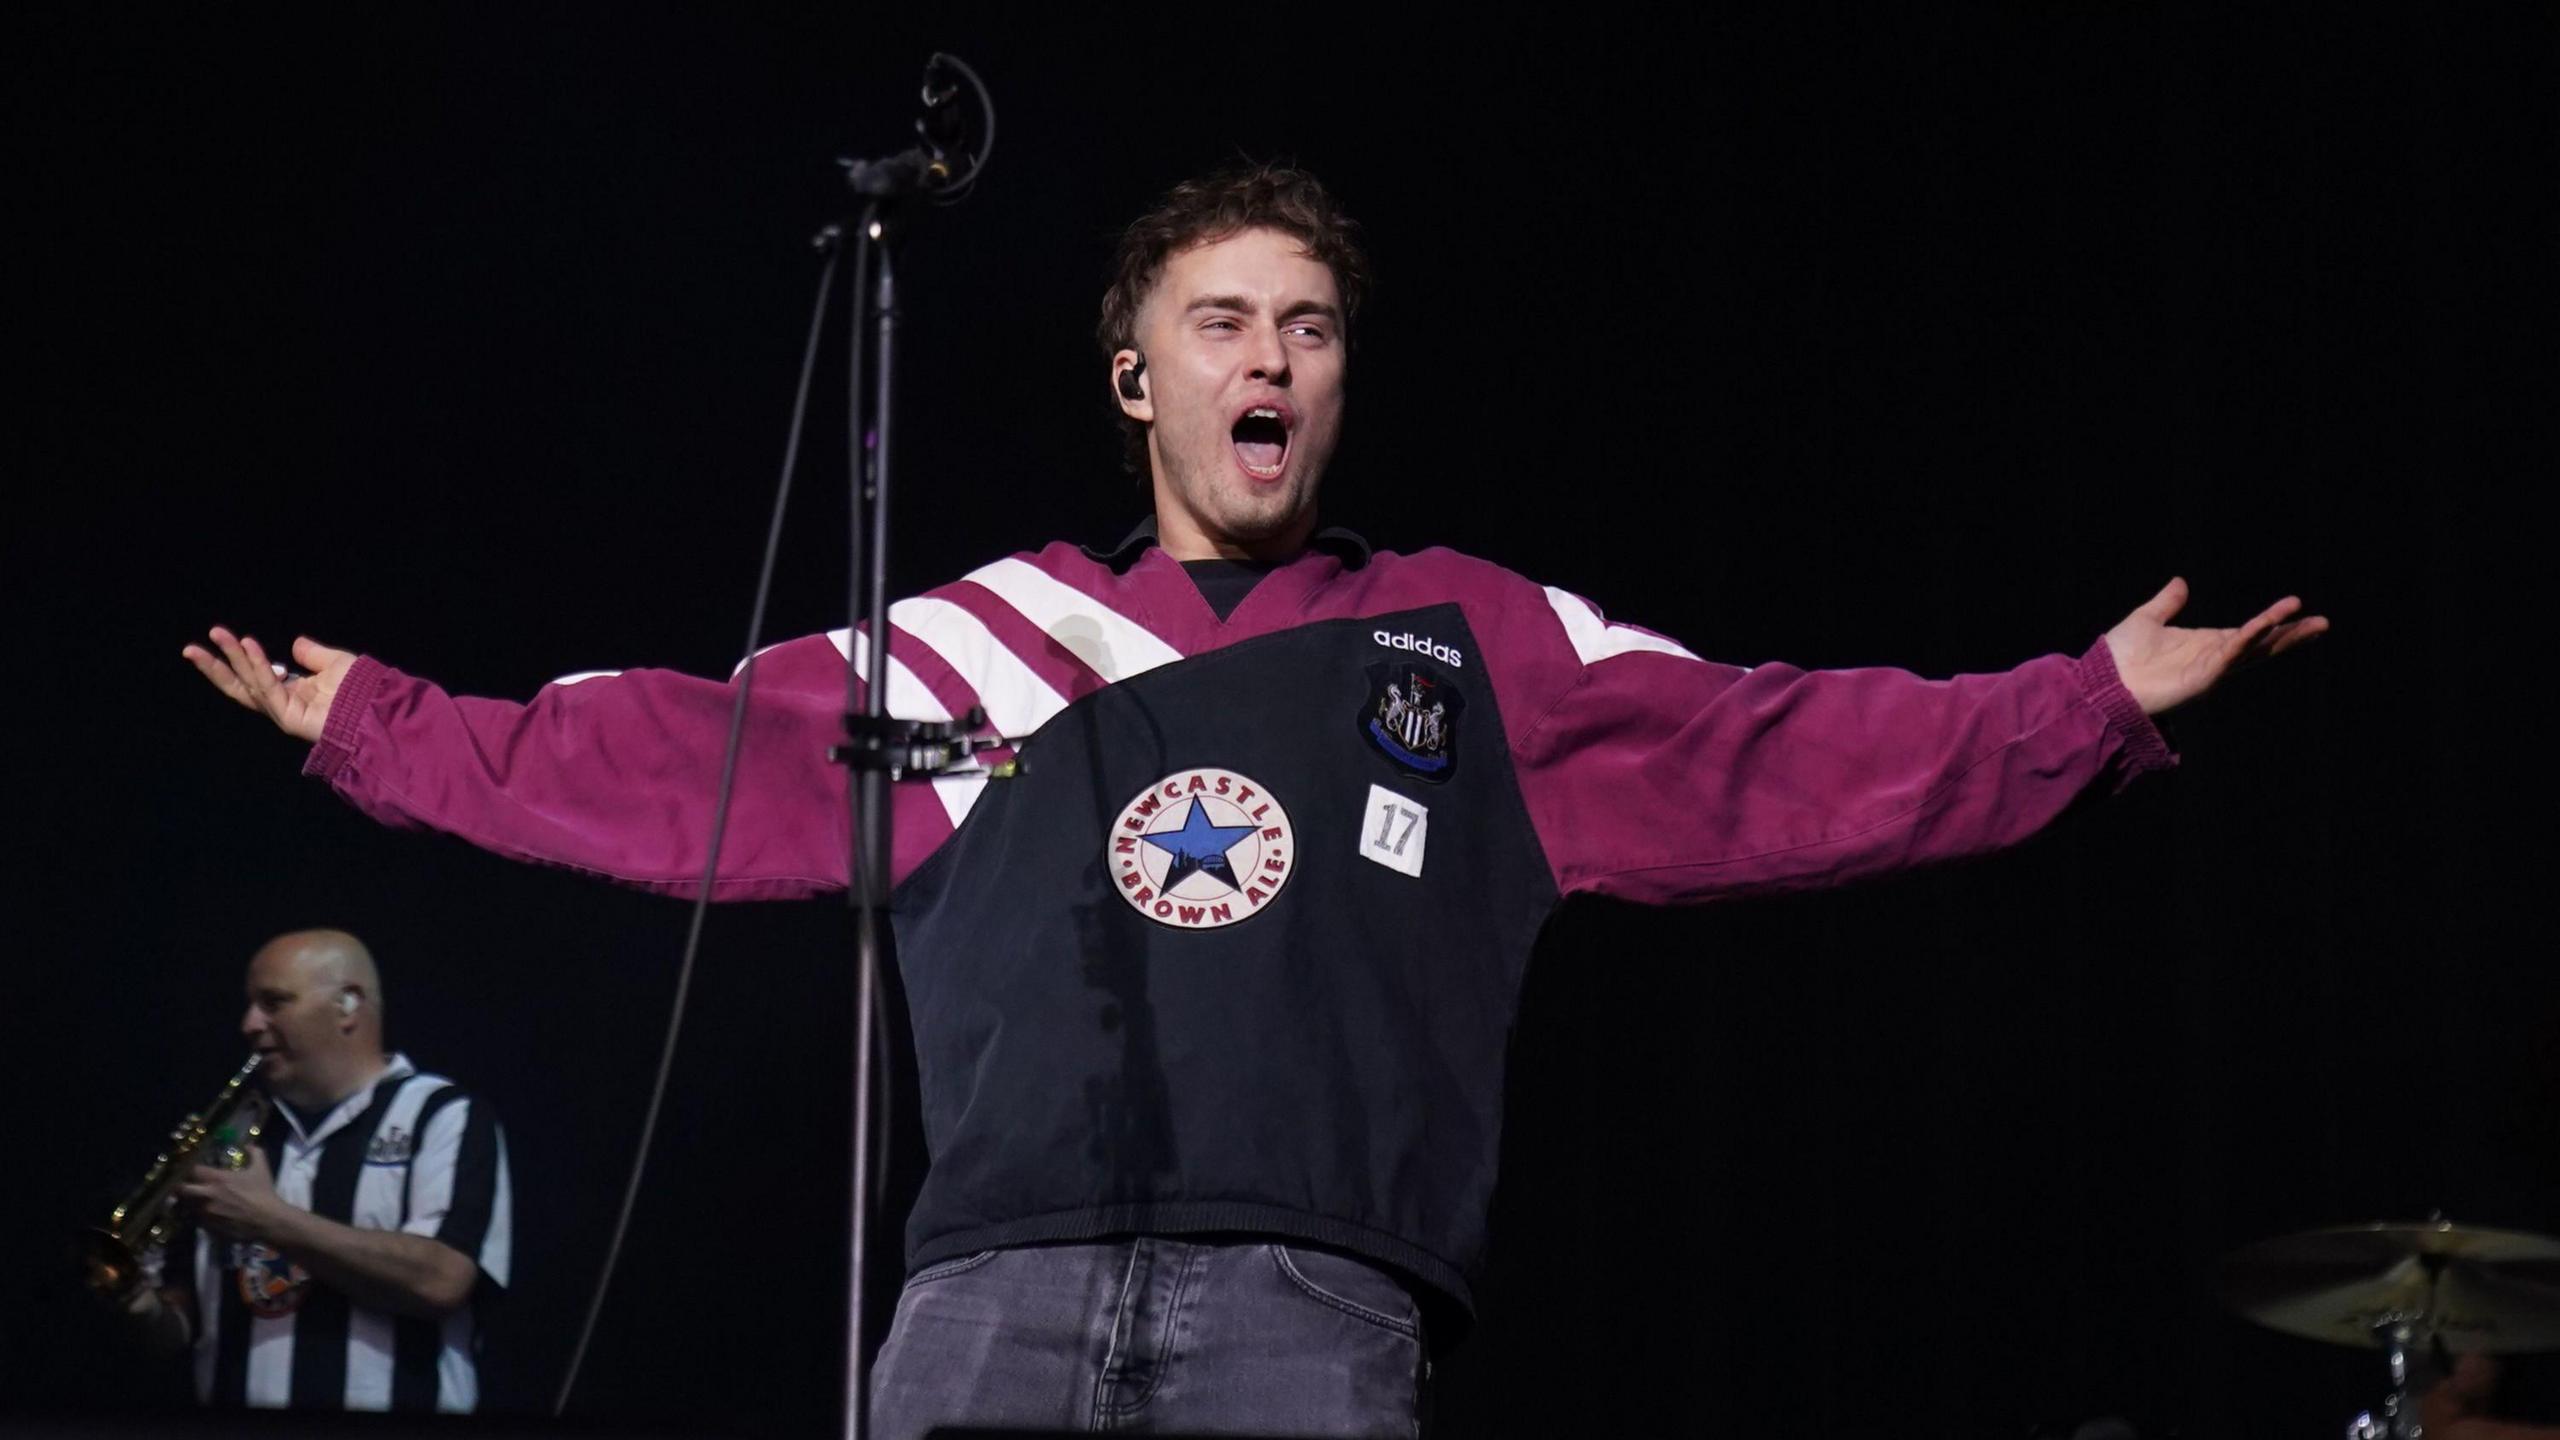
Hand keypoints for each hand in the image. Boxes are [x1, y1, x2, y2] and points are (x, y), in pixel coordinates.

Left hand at [177, 1145, 287, 1244]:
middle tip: (180, 1184)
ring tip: (189, 1199)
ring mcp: (205, 1212)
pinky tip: (200, 1213)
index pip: (193, 1170)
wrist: (267, 1219)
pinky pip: (193, 1219)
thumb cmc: (263, 1192)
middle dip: (178, 1186)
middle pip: (180, 1189)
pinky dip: (194, 1215)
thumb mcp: (261, 1169)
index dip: (189, 1167)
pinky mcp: (207, 1226)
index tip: (189, 1167)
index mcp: (218, 1179)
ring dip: (185, 1201)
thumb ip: (255, 1153)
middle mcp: (207, 1194)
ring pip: (185, 1205)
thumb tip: (248, 1145)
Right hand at [183, 627, 356, 743]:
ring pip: (251, 684)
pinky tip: (248, 646)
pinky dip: (258, 666)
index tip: (222, 637)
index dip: (237, 659)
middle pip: (241, 686)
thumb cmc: (362, 690)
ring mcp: (285, 712)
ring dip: (233, 658)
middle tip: (189, 649)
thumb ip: (314, 654)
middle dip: (215, 667)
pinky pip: (269, 688)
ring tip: (217, 634)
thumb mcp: (335, 663)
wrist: (380, 708)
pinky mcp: (291, 717)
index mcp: (291, 692)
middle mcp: (283, 703)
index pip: (254, 677)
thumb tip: (295, 645)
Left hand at [2101, 578, 2327, 716]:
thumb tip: (2181, 582)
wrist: (2101, 682)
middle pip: (2261, 644)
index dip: (2273, 621)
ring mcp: (2210, 670)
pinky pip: (2228, 655)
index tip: (2298, 606)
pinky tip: (2262, 625)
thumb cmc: (2119, 658)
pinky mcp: (2201, 679)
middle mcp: (2213, 658)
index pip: (2248, 632)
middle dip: (2291, 635)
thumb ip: (2167, 603)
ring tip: (2310, 622)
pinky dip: (2246, 640)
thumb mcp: (2146, 620)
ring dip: (2279, 634)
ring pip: (2252, 649)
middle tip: (2323, 623)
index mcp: (2205, 645)